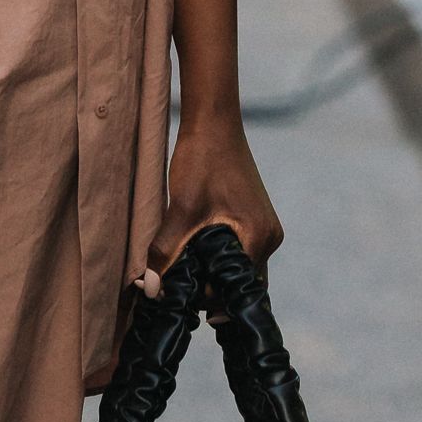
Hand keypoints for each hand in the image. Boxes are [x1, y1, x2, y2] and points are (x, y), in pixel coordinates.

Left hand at [147, 110, 282, 283]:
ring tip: (185, 271)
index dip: (206, 297)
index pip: (235, 289)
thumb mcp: (181, 209)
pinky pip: (242, 251)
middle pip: (243, 283)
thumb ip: (167, 251)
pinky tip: (196, 254)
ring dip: (216, 275)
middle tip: (179, 288)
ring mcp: (266, 227)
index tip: (178, 294)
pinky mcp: (256, 219)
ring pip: (241, 268)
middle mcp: (270, 237)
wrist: (213, 124)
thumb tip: (152, 290)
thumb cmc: (201, 161)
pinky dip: (221, 259)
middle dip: (213, 291)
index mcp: (258, 237)